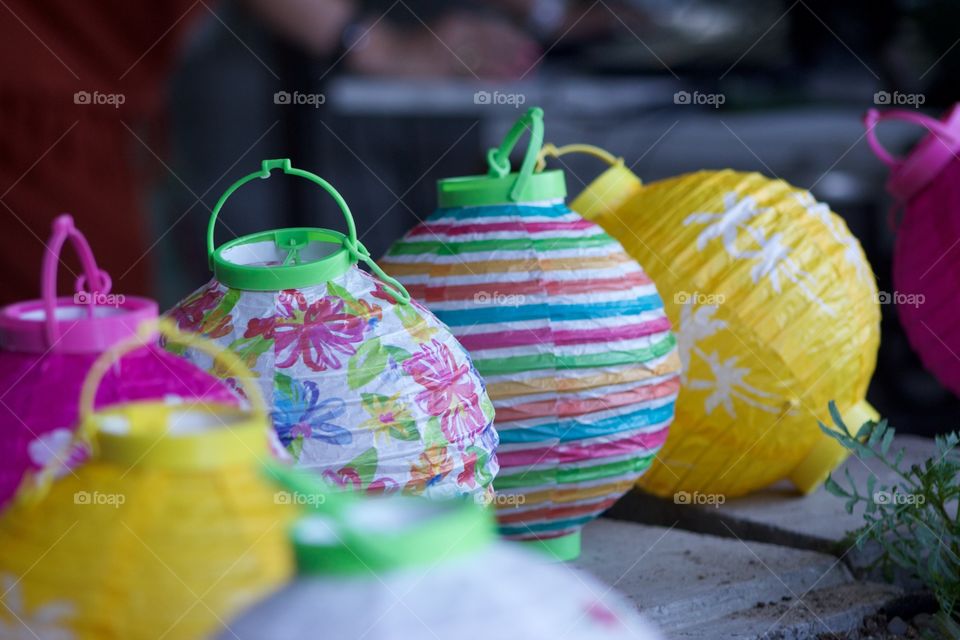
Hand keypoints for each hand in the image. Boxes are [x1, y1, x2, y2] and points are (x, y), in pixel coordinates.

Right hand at [347, 12, 541, 79]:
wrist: (384, 51)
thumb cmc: (412, 50)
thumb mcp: (442, 41)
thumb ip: (465, 48)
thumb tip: (491, 58)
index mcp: (456, 24)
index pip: (491, 30)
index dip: (512, 39)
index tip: (530, 47)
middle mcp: (455, 34)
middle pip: (492, 42)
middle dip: (514, 51)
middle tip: (534, 60)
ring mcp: (448, 50)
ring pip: (485, 56)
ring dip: (506, 63)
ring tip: (525, 71)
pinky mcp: (441, 67)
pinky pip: (470, 71)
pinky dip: (489, 75)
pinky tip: (503, 81)